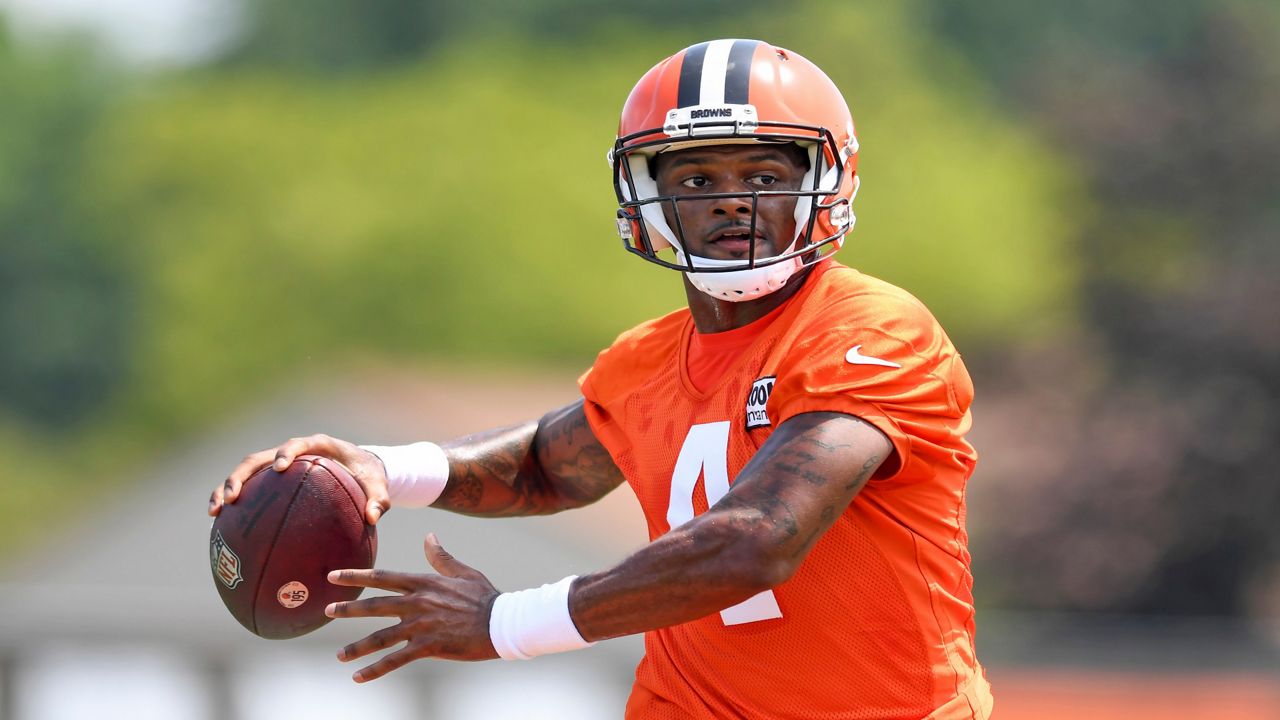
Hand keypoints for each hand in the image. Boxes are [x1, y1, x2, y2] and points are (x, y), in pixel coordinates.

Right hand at [208, 433, 391, 523]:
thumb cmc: (369, 476)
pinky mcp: (273, 480)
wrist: (362, 469)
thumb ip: (378, 500)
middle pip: (259, 458)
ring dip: (227, 487)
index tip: (280, 467)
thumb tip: (372, 517)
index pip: (298, 444)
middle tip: (233, 496)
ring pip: (247, 472)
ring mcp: (278, 465)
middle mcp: (293, 452)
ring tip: (214, 511)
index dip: (287, 452)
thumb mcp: (378, 487)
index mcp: (318, 446)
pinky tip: (220, 524)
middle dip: (242, 475)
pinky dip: (234, 503)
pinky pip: (250, 489)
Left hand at [326, 533, 500, 680]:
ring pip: (380, 637)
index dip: (356, 576)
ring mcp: (421, 626)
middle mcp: (417, 603)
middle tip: (327, 611)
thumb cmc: (485, 597)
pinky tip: (359, 677)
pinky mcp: (428, 647)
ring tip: (339, 655)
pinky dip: (376, 670)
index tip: (334, 576)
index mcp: (424, 583)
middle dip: (348, 609)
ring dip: (357, 647)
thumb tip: (428, 536)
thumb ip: (441, 557)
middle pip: (375, 605)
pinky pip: (396, 660)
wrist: (502, 622)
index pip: (383, 577)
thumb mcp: (463, 572)